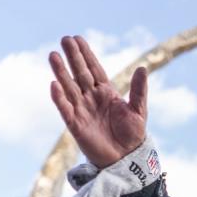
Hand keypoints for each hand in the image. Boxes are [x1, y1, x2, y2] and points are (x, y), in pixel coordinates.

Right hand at [49, 35, 147, 167]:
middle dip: (73, 57)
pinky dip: (59, 98)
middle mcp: (91, 98)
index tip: (77, 38)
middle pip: (79, 74)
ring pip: (69, 87)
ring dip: (61, 72)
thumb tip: (143, 68)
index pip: (94, 69)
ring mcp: (82, 110)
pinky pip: (65, 109)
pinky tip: (54, 84)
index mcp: (106, 92)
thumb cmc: (133, 134)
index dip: (86, 54)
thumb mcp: (139, 110)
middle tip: (65, 39)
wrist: (127, 158)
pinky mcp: (76, 125)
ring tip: (53, 55)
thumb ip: (139, 90)